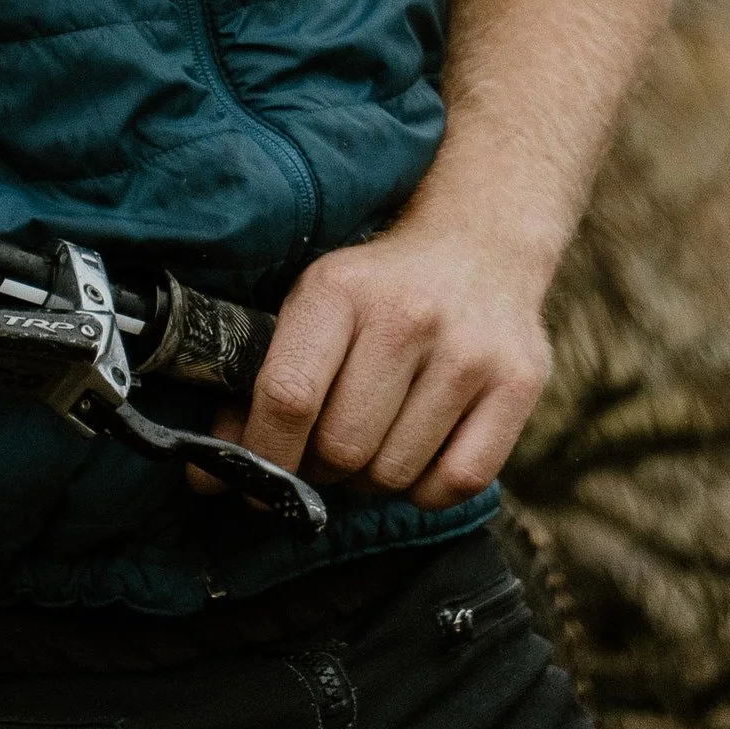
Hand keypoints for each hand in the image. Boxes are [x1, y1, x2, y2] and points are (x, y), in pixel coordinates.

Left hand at [227, 214, 554, 508]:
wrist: (480, 240)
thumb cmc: (379, 287)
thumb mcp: (313, 305)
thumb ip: (261, 384)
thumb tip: (211, 475)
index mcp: (340, 289)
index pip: (288, 397)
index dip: (262, 457)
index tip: (249, 484)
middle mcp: (407, 316)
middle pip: (342, 448)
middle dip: (321, 468)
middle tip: (324, 452)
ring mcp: (469, 351)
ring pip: (395, 474)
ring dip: (373, 478)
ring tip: (375, 438)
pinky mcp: (518, 382)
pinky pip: (456, 483)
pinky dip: (427, 489)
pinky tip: (420, 450)